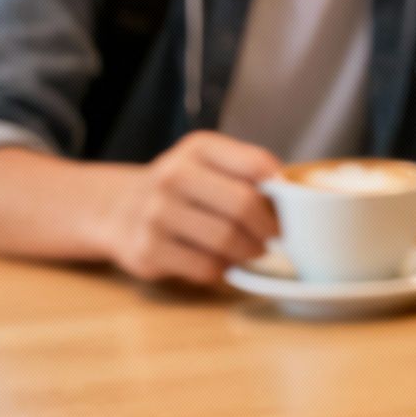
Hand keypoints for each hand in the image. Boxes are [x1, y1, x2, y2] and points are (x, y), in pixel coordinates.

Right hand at [93, 131, 280, 284]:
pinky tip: (221, 260)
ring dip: (249, 251)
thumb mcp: (210, 163)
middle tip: (276, 237)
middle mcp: (173, 175)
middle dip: (269, 227)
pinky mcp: (147, 250)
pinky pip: (205, 267)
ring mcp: (156, 213)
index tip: (292, 206)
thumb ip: (249, 171)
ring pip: (226, 240)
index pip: (257, 164)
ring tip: (253, 250)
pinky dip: (222, 268)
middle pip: (243, 205)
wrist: (120, 208)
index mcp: (198, 148)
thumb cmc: (184, 187)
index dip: (282, 189)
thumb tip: (295, 196)